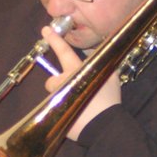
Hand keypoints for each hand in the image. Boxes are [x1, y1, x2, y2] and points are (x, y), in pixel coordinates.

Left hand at [41, 24, 119, 140]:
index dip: (55, 40)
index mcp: (75, 71)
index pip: (64, 52)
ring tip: (76, 105)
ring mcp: (56, 98)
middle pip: (52, 79)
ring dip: (61, 97)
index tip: (45, 30)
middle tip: (75, 91)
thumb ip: (103, 62)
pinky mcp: (53, 113)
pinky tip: (76, 116)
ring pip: (54, 94)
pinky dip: (63, 110)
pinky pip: (55, 108)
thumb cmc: (108, 100)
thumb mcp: (111, 77)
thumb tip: (99, 52)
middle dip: (59, 83)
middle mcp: (62, 82)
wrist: (103, 126)